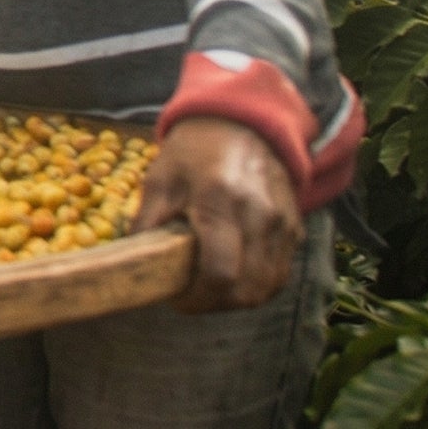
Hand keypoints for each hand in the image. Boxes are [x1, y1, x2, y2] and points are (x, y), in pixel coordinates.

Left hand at [133, 116, 302, 311]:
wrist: (241, 124)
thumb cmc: (193, 153)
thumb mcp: (159, 179)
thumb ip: (147, 223)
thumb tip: (133, 264)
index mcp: (218, 201)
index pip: (219, 273)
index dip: (196, 298)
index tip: (176, 298)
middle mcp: (257, 216)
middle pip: (246, 289)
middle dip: (215, 304)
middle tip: (191, 297)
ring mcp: (281, 224)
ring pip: (267, 288)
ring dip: (237, 299)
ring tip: (210, 288)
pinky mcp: (294, 229)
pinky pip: (280, 274)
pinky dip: (257, 286)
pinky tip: (233, 277)